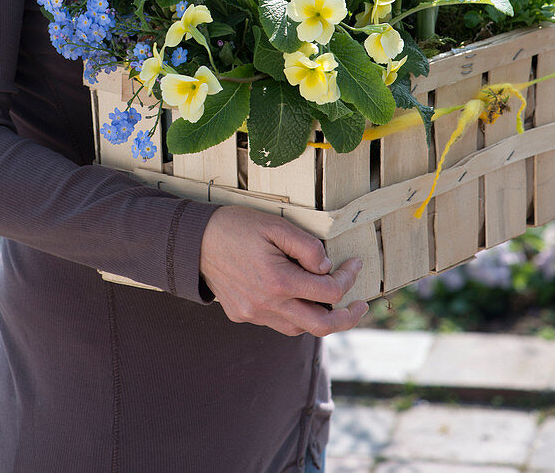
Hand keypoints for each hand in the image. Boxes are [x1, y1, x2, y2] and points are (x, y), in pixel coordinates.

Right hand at [199, 205, 368, 336]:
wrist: (194, 240)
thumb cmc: (237, 226)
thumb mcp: (276, 225)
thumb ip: (307, 246)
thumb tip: (327, 267)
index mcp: (278, 282)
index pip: (329, 291)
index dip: (348, 277)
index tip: (354, 263)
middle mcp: (267, 305)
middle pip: (321, 326)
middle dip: (347, 318)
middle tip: (361, 305)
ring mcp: (253, 314)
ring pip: (299, 329)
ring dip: (319, 316)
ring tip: (329, 299)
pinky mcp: (242, 316)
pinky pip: (277, 323)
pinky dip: (293, 313)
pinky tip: (295, 296)